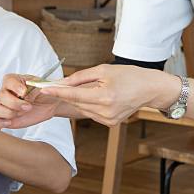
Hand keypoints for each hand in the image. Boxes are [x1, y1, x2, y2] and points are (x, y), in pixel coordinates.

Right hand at [0, 73, 58, 129]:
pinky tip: (10, 122)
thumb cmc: (46, 92)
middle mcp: (7, 92)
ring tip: (19, 114)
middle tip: (28, 106)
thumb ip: (39, 85)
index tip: (25, 91)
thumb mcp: (45, 84)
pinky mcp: (5, 119)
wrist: (51, 103)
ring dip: (7, 113)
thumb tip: (32, 90)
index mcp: (14, 81)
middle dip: (15, 103)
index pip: (7, 80)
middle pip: (0, 96)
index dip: (15, 86)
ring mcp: (5, 106)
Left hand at [33, 64, 177, 126]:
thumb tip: (62, 81)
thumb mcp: (103, 70)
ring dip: (78, 99)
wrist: (149, 89)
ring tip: (87, 88)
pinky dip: (89, 105)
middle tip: (56, 85)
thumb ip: (80, 77)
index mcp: (105, 96)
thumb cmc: (129, 75)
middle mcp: (106, 111)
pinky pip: (91, 113)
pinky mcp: (110, 123)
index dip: (58, 91)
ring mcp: (108, 120)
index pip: (74, 94)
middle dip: (66, 94)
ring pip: (82, 109)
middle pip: (76, 102)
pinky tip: (97, 97)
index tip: (44, 88)